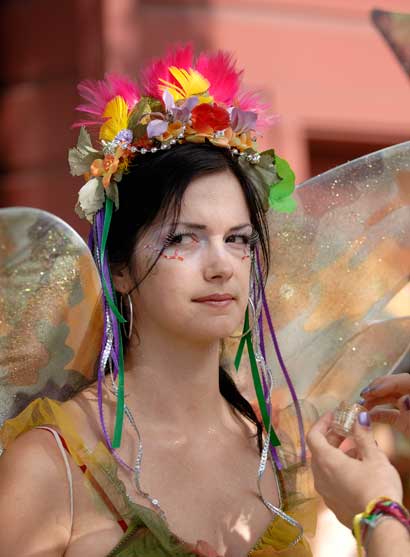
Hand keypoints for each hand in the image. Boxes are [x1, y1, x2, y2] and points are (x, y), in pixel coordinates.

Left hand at [307, 411, 402, 526]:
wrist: (381, 525)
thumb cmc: (377, 487)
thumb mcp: (374, 457)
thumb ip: (364, 436)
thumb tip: (359, 417)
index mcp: (326, 461)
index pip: (313, 435)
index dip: (322, 422)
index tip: (334, 415)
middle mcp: (320, 476)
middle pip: (319, 450)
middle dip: (332, 437)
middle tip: (348, 430)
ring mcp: (325, 493)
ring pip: (325, 467)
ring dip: (337, 454)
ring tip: (358, 450)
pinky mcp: (333, 505)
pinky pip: (330, 481)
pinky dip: (339, 470)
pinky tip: (358, 470)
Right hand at [360, 373, 409, 436]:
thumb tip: (405, 400)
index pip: (404, 381)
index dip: (387, 383)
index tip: (371, 392)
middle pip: (395, 386)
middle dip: (378, 389)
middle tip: (364, 396)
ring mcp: (409, 411)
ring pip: (390, 398)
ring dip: (375, 400)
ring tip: (361, 405)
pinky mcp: (405, 423)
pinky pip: (390, 414)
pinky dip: (378, 414)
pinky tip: (367, 418)